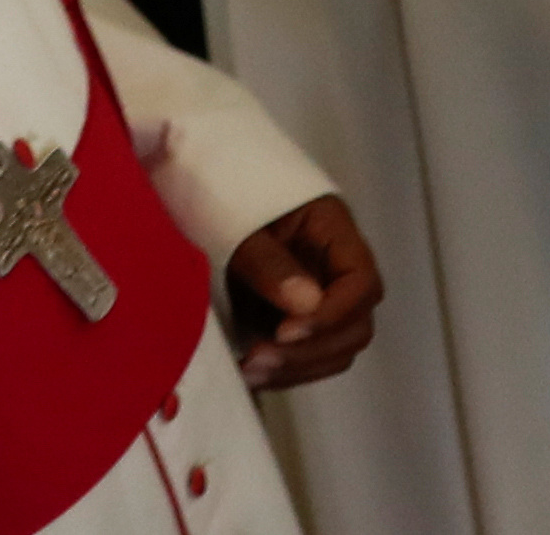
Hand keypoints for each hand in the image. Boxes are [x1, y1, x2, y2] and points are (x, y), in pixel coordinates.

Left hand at [223, 195, 382, 387]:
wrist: (188, 177)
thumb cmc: (214, 189)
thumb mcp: (240, 224)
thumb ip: (272, 264)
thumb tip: (308, 306)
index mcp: (332, 233)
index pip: (362, 283)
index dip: (334, 314)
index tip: (285, 331)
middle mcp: (330, 268)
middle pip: (356, 323)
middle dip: (314, 350)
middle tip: (259, 358)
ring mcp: (309, 295)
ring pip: (335, 346)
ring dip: (298, 368)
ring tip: (249, 371)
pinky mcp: (281, 316)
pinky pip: (303, 354)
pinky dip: (282, 370)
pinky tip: (247, 372)